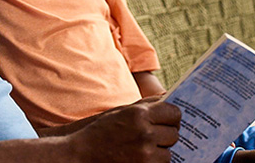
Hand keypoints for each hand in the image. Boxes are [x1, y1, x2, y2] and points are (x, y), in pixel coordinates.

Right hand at [65, 100, 180, 162]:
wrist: (80, 154)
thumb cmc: (100, 132)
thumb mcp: (121, 112)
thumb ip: (146, 105)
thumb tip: (168, 99)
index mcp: (139, 114)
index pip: (174, 113)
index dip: (171, 118)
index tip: (166, 121)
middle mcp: (145, 132)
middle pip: (174, 134)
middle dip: (165, 136)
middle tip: (151, 137)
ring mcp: (145, 153)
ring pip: (169, 152)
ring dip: (159, 152)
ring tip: (141, 150)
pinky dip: (153, 162)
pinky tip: (139, 158)